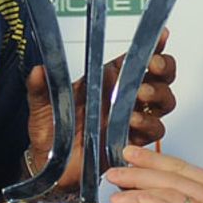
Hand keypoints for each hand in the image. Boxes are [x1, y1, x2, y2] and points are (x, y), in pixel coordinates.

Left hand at [25, 31, 176, 188]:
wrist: (52, 166)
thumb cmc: (51, 132)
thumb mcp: (41, 105)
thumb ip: (39, 87)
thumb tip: (39, 70)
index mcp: (106, 80)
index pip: (136, 57)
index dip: (153, 45)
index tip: (161, 36)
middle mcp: (123, 97)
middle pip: (160, 77)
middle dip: (163, 67)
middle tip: (153, 66)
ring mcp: (130, 118)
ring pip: (164, 101)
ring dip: (157, 95)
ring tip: (141, 94)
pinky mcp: (133, 140)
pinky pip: (154, 129)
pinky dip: (148, 123)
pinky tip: (133, 121)